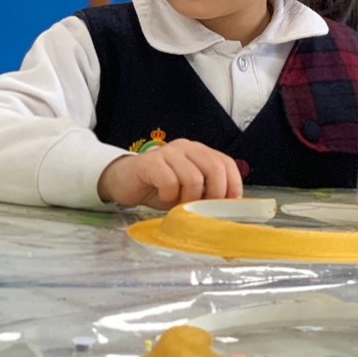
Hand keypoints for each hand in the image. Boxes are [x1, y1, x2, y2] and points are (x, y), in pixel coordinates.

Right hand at [97, 138, 243, 209]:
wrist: (123, 182)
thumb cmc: (159, 188)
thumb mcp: (188, 191)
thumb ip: (205, 191)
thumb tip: (226, 206)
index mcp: (200, 152)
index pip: (226, 162)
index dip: (233, 183)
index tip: (231, 203)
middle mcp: (187, 147)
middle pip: (214, 168)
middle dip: (215, 193)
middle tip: (204, 208)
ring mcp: (168, 152)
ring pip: (193, 177)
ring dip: (189, 198)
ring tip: (178, 204)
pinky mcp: (150, 162)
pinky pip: (169, 181)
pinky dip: (169, 196)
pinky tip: (162, 197)